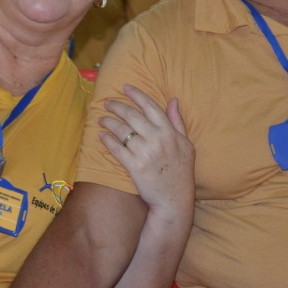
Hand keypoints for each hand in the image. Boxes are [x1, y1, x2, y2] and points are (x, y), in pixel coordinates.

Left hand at [98, 84, 194, 220]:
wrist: (174, 200)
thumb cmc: (181, 172)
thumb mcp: (186, 145)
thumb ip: (178, 122)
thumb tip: (173, 100)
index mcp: (170, 132)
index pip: (151, 107)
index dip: (137, 94)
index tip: (125, 87)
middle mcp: (158, 140)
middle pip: (133, 116)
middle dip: (117, 106)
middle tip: (107, 102)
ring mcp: (146, 153)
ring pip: (122, 131)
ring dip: (109, 122)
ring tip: (101, 119)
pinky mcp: (135, 167)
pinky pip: (117, 149)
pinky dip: (107, 140)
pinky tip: (101, 135)